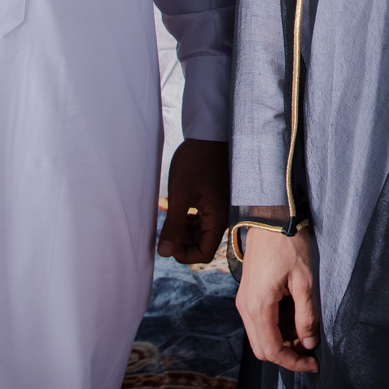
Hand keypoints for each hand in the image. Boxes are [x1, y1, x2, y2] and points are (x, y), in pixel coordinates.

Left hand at [156, 139, 230, 263]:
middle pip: (202, 245)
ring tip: (171, 217)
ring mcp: (221, 208)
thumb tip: (165, 252)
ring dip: (185, 231)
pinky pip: (204, 220)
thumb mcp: (180, 194)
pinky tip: (180, 209)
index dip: (183, 254)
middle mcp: (223, 216)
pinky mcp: (217, 199)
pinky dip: (190, 220)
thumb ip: (174, 225)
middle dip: (182, 242)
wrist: (209, 134)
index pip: (204, 254)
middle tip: (166, 228)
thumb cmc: (196, 161)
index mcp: (218, 218)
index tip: (167, 241)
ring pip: (202, 233)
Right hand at [235, 222, 318, 372]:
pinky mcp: (247, 295)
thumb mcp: (304, 281)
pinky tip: (294, 320)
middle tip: (311, 352)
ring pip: (259, 337)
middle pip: (262, 349)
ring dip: (282, 342)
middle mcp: (245, 308)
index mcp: (259, 307)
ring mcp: (243, 301)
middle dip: (287, 355)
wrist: (270, 219)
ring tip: (306, 334)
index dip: (294, 362)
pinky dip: (275, 329)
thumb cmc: (289, 245)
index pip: (273, 350)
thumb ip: (306, 316)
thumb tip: (309, 342)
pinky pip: (258, 323)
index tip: (314, 363)